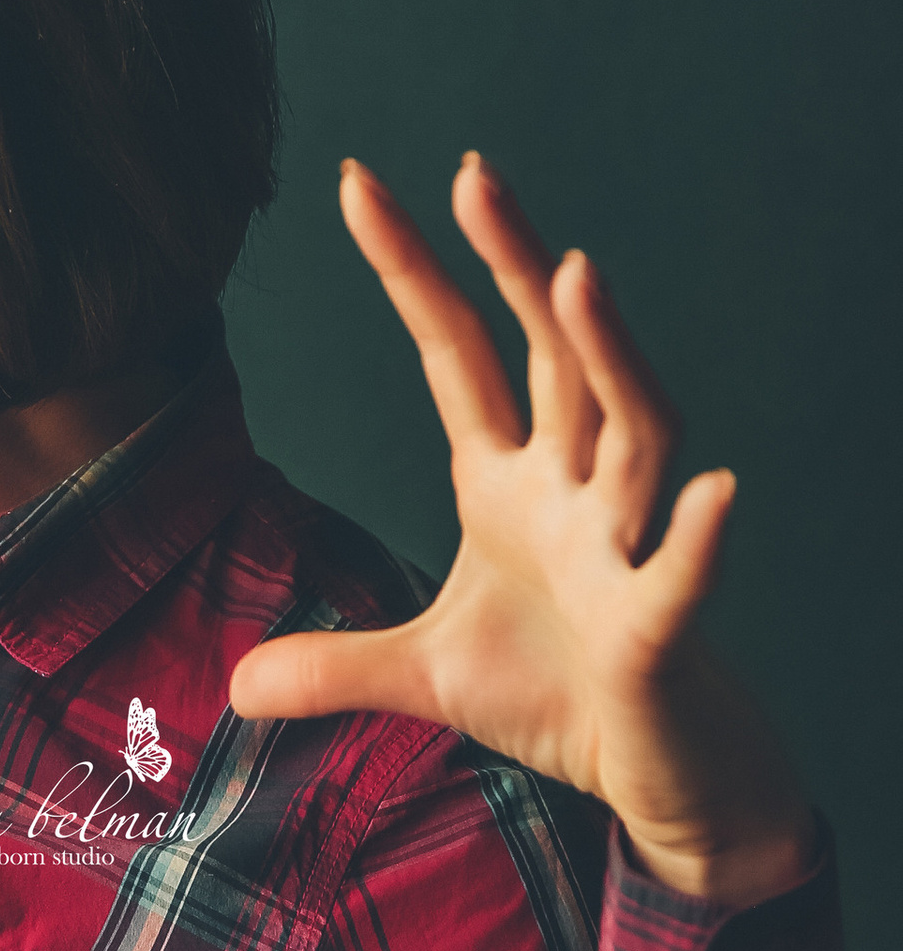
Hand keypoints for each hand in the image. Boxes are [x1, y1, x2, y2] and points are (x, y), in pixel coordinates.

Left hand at [228, 156, 812, 905]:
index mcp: (511, 480)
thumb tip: (233, 684)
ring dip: (608, 354)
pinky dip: (700, 536)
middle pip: (553, 354)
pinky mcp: (658, 631)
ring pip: (632, 430)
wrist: (652, 776)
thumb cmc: (558, 696)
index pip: (457, 352)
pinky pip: (684, 575)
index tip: (358, 182)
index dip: (413, 271)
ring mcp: (626, 550)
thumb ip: (335, 667)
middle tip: (473, 174)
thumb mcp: (422, 678)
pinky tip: (717, 490)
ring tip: (576, 273)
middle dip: (515, 265)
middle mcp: (575, 490)